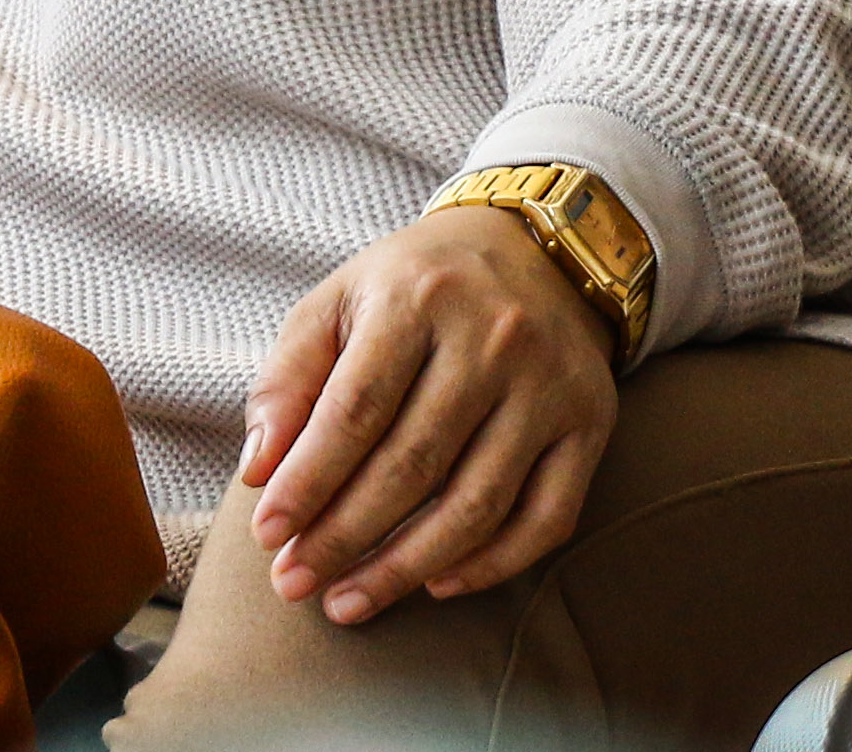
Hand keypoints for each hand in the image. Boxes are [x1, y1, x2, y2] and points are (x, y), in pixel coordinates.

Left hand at [238, 206, 621, 623]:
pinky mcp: (592, 426)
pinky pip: (547, 518)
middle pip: (412, 465)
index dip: (308, 480)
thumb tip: (259, 472)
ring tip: (349, 601)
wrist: (538, 251)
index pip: (353, 410)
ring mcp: (549, 388)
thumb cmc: (413, 287)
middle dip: (344, 536)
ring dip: (406, 566)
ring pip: (476, 503)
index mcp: (416, 300)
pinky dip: (493, 564)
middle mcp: (492, 342)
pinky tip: (435, 585)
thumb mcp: (338, 302)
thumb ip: (289, 380)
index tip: (266, 535)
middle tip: (294, 584)